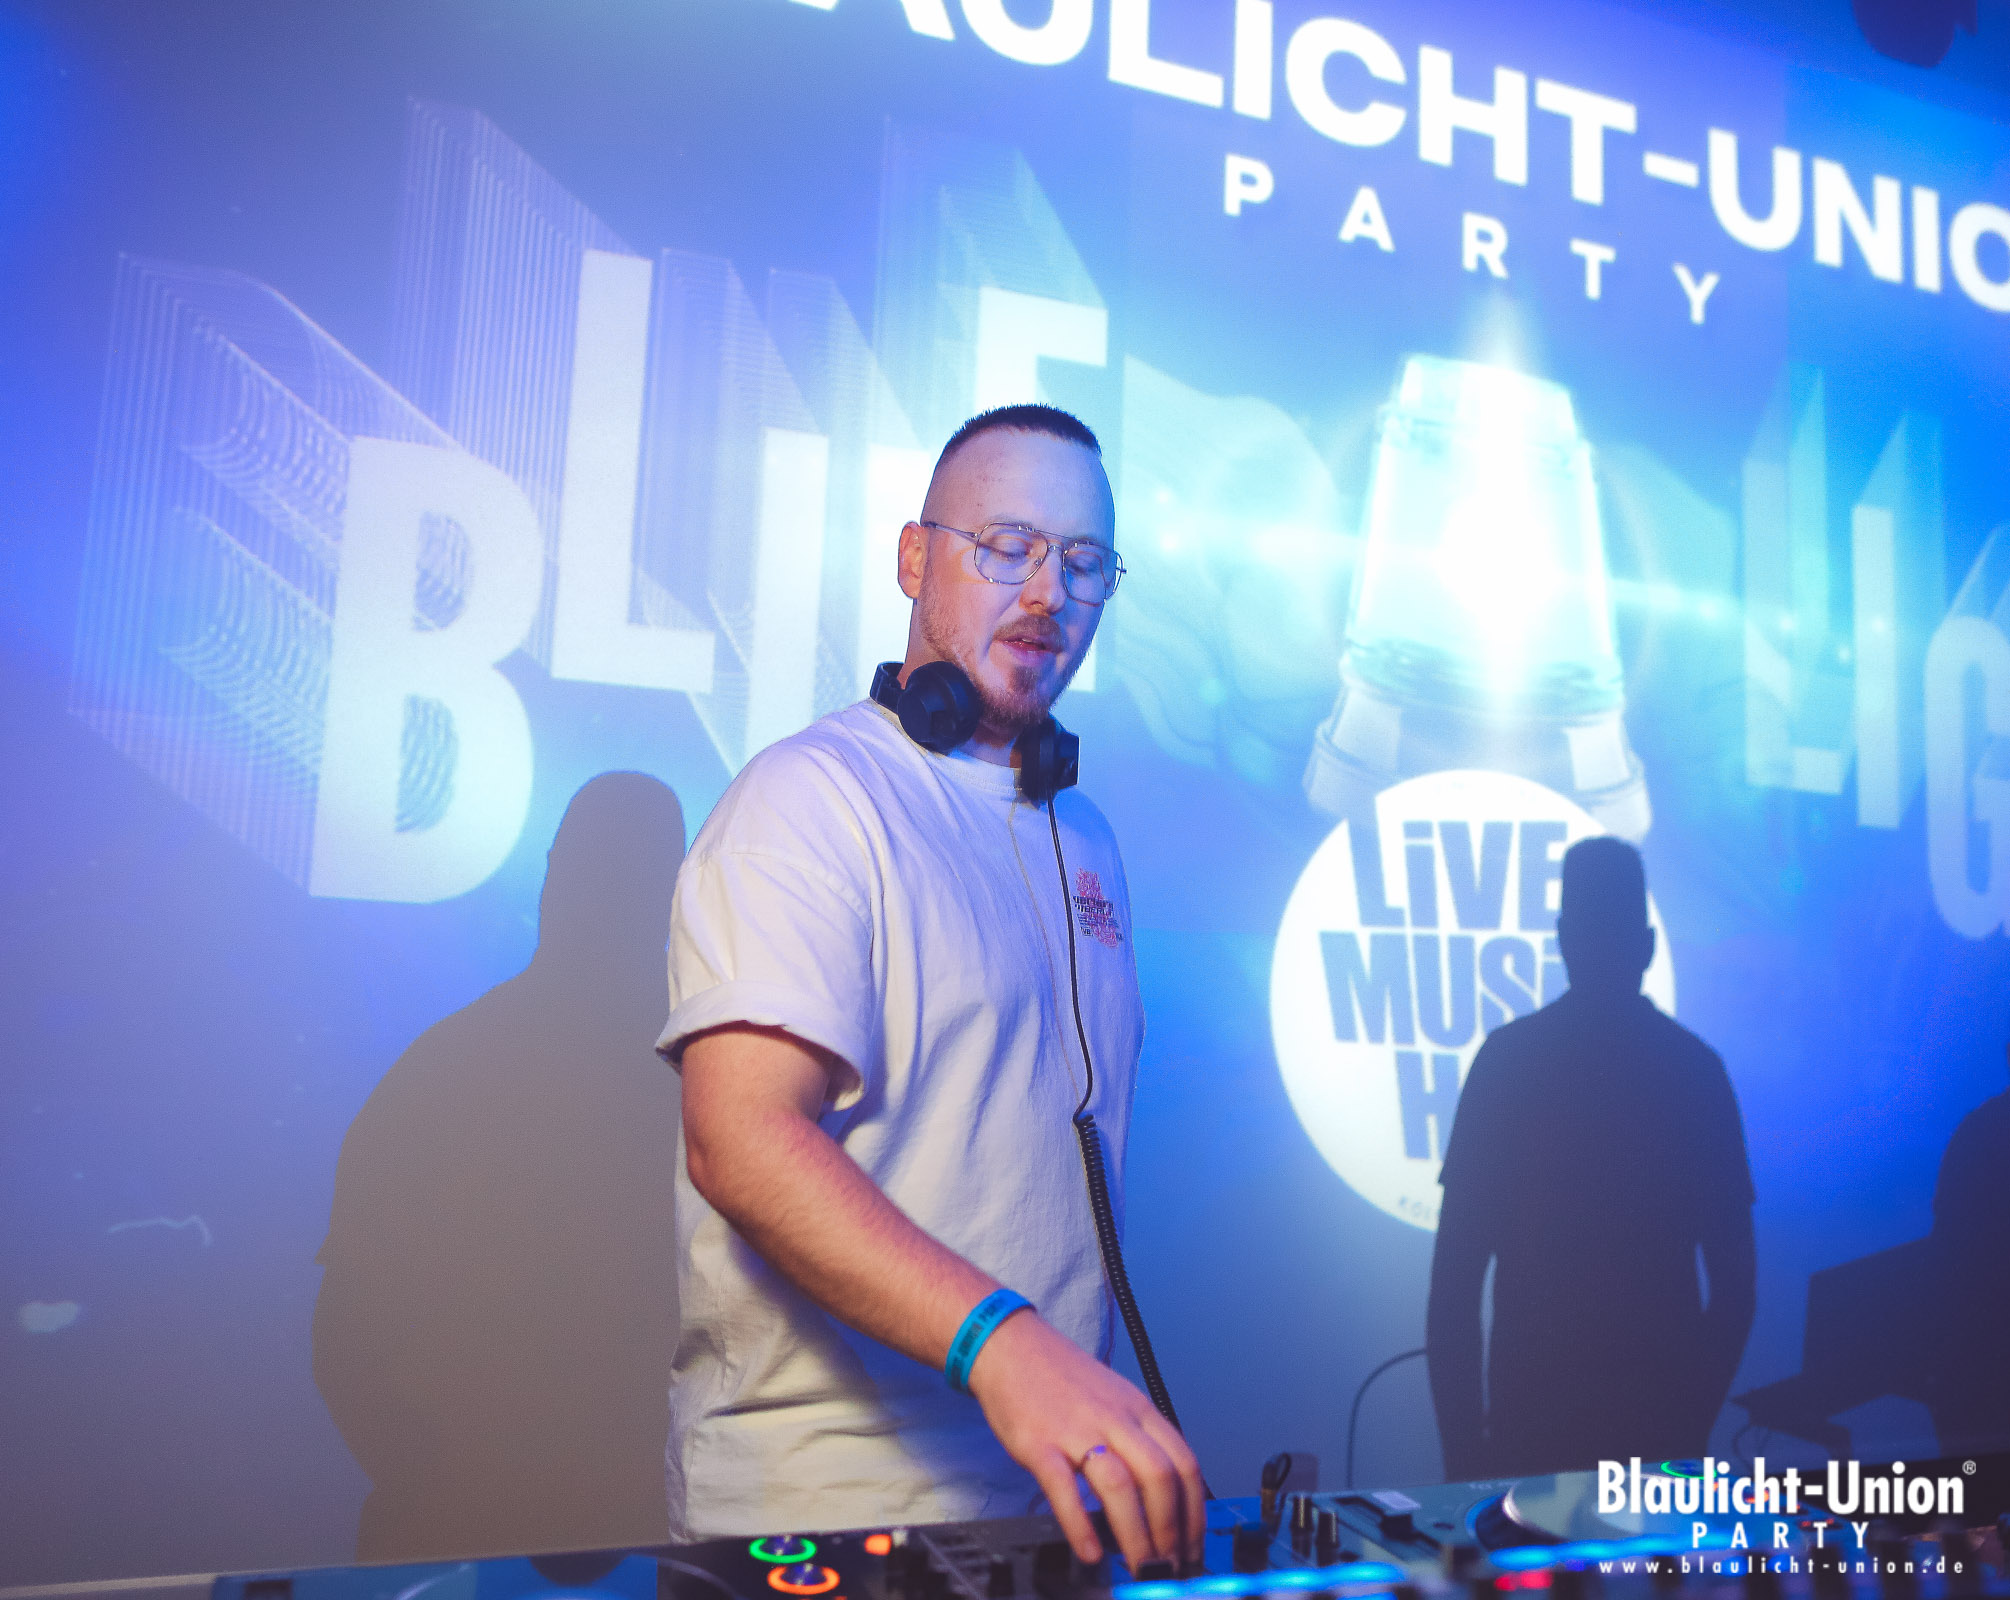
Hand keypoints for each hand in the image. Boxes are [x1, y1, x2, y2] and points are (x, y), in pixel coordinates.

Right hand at [966, 1310, 1204, 1572]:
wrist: (1010, 1346)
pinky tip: (1089, 1552)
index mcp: (1139, 1409)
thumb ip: (1137, 1440)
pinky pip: (1063, 1489)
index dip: (1194, 1512)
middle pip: (1159, 1477)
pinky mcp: (1038, 1443)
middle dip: (1171, 1530)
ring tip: (1139, 1566)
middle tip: (1168, 1565)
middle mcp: (1115, 1418)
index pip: (1184, 1463)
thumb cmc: (1062, 1377)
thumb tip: (1159, 1497)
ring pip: (1120, 1486)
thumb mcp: (1115, 1398)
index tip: (1193, 1545)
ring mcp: (1076, 1430)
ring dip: (1135, 1535)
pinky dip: (1080, 1526)